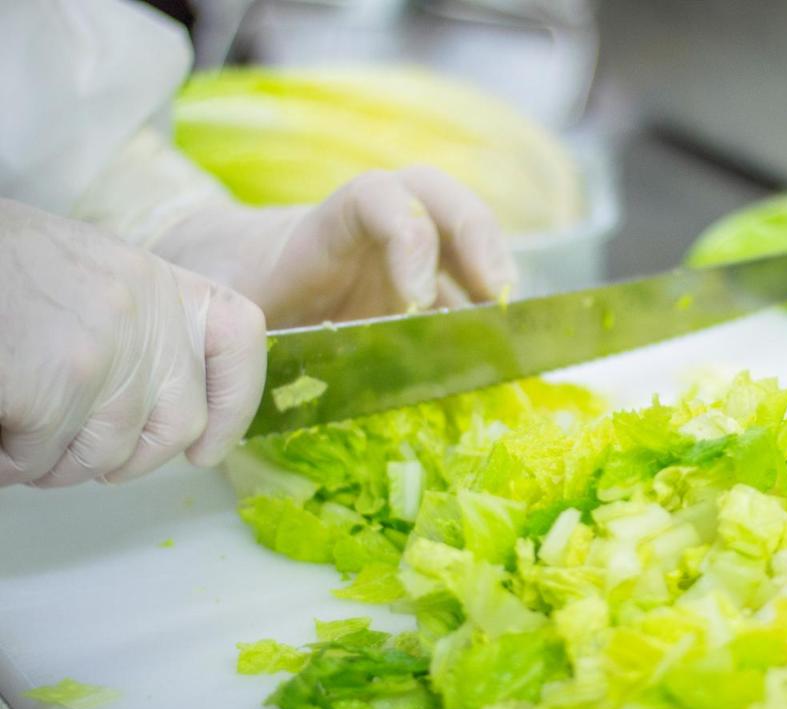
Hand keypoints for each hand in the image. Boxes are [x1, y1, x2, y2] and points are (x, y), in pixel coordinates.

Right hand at [0, 199, 265, 487]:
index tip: (207, 446)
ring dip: (53, 462)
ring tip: (16, 431)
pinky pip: (43, 458)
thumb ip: (134, 328)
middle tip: (69, 451)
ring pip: (106, 455)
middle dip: (125, 459)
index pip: (239, 335)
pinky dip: (9, 461)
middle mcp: (146, 316)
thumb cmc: (0, 269)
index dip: (235, 400)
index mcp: (157, 282)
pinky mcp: (57, 386)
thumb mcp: (86, 278)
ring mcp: (106, 353)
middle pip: (178, 424)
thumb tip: (153, 401)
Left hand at [153, 167, 517, 327]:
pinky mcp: (415, 294)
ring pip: (461, 240)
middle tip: (500, 295)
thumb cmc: (223, 290)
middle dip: (478, 237)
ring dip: (493, 276)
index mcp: (321, 229)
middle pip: (439, 198)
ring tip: (513, 330)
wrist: (226, 275)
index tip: (414, 299)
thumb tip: (258, 382)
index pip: (376, 197)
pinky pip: (461, 293)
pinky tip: (494, 355)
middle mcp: (370, 233)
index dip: (408, 234)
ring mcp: (399, 259)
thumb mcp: (221, 308)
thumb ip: (239, 333)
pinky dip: (484, 320)